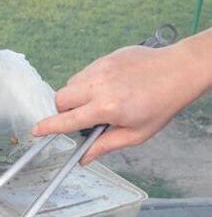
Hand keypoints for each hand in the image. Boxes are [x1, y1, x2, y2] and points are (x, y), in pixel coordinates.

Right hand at [32, 31, 211, 164]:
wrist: (180, 69)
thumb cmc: (162, 104)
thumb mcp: (137, 133)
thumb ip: (106, 145)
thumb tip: (84, 158)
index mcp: (107, 108)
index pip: (68, 120)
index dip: (49, 127)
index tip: (36, 132)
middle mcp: (99, 87)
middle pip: (61, 98)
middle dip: (63, 110)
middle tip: (80, 116)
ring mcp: (101, 69)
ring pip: (71, 84)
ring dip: (76, 95)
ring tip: (97, 101)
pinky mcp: (106, 58)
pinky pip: (84, 73)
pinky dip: (88, 83)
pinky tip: (108, 87)